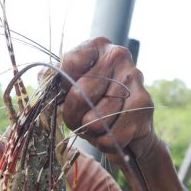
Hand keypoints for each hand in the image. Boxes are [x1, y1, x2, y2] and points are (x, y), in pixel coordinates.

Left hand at [60, 37, 156, 161]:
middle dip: (74, 117)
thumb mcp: (66, 94)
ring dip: (91, 132)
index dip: (63, 90)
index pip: (68, 64)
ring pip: (96, 119)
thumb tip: (45, 76)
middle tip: (82, 119)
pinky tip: (113, 134)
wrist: (129, 134)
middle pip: (80, 94)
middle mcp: (118, 55)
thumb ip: (52, 81)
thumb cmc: (92, 109)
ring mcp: (134, 78)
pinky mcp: (144, 104)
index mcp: (97, 47)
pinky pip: (111, 136)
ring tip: (100, 126)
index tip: (69, 95)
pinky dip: (105, 143)